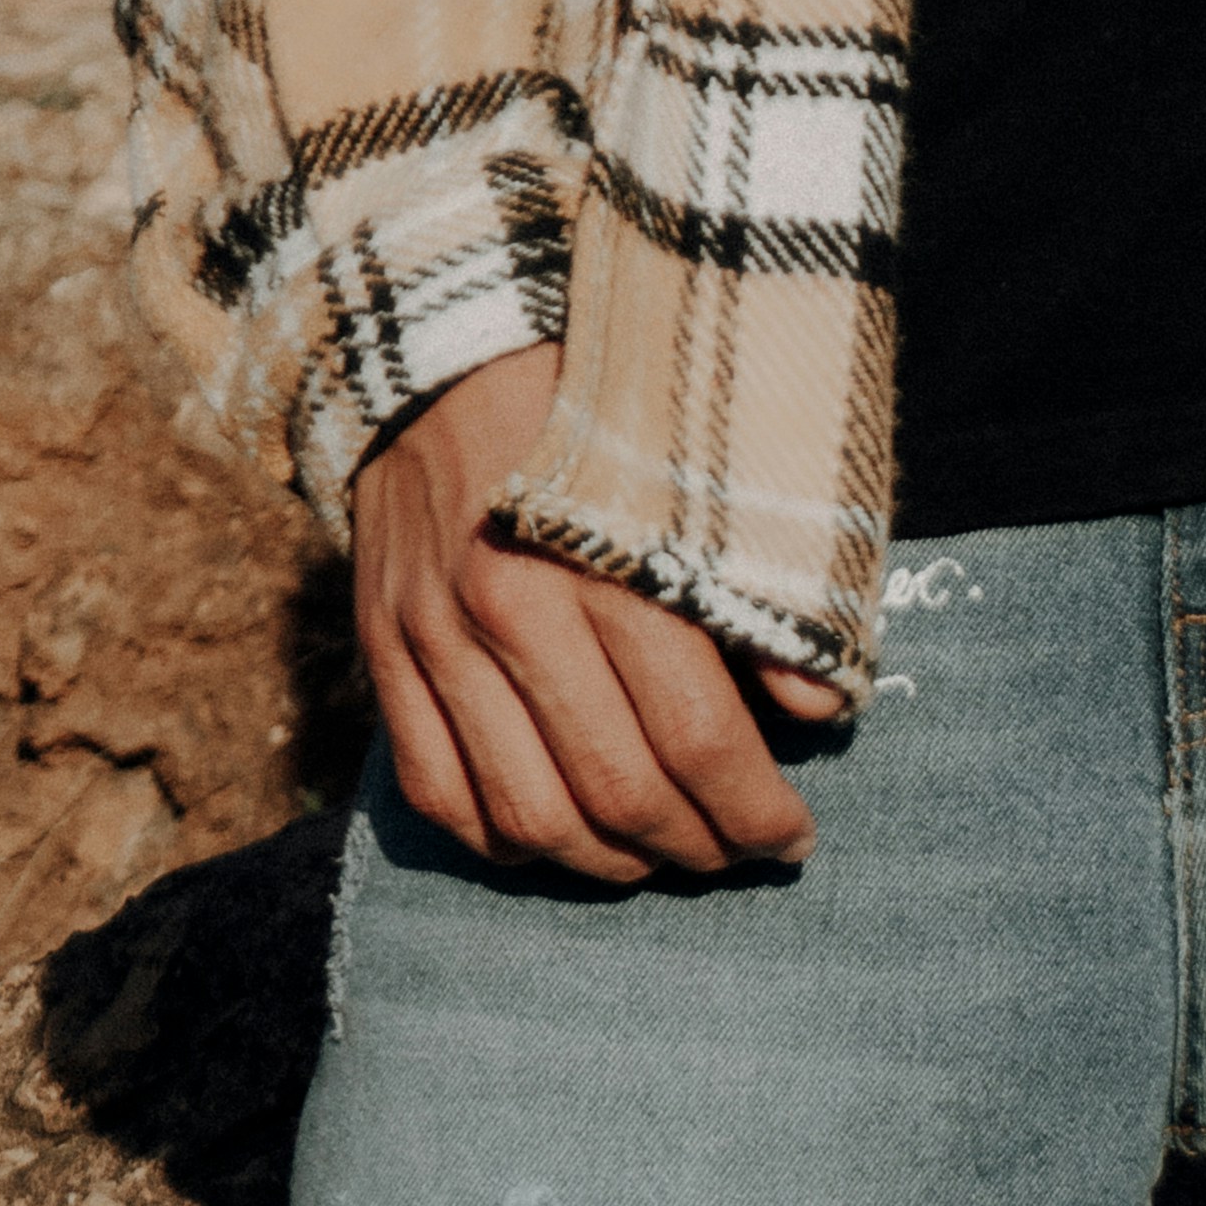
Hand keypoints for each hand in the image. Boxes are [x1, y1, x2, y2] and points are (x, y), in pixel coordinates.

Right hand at [350, 340, 850, 883]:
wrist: (452, 340)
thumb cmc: (604, 402)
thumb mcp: (704, 464)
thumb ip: (761, 585)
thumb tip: (821, 711)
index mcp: (606, 555)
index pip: (695, 735)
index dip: (756, 810)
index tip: (794, 836)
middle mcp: (510, 606)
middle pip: (616, 792)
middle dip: (696, 848)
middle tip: (739, 854)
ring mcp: (435, 637)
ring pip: (527, 817)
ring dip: (608, 866)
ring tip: (661, 857)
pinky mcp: (384, 651)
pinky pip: (438, 796)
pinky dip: (503, 843)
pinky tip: (560, 837)